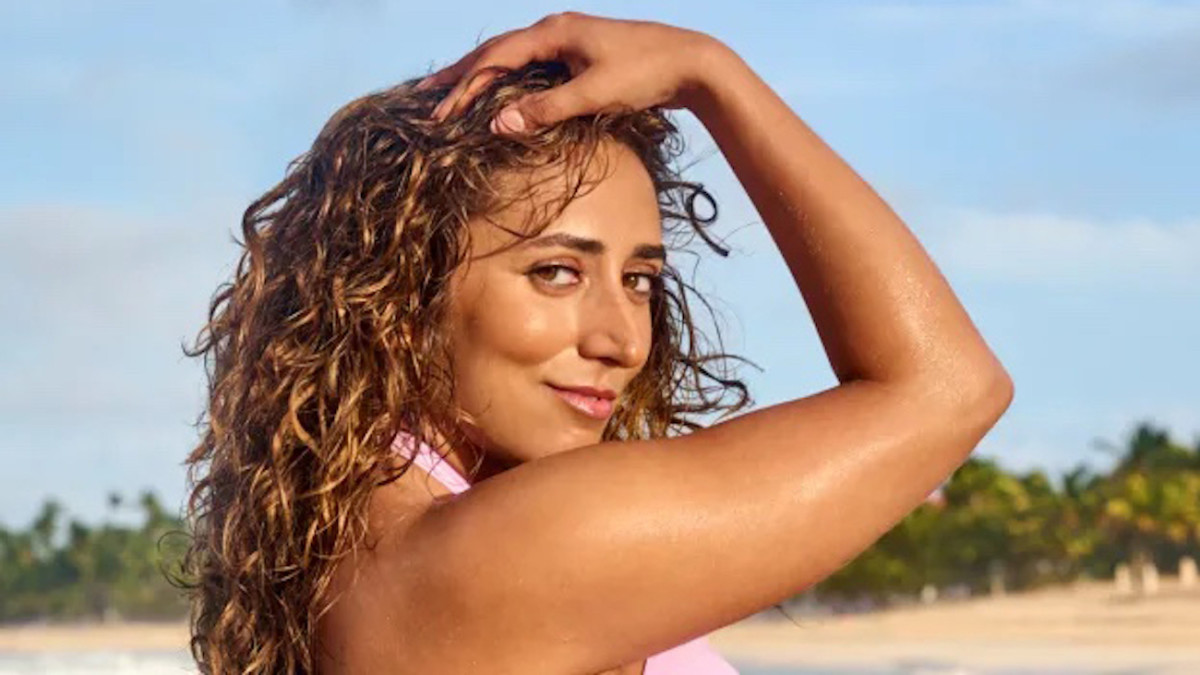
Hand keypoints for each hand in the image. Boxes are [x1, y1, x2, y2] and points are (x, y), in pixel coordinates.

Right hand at [417, 12, 721, 134]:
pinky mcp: (581, 54)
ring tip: (454, 91)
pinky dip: (510, 78)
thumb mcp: (593, 94)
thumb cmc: (644, 74)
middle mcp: (556, 29)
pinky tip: (503, 91)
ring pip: (514, 57)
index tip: (439, 110)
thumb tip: (497, 123)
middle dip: (461, 75)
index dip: (464, 86)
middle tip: (427, 94)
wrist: (691, 62)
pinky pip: (533, 64)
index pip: (495, 59)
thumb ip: (545, 109)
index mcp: (553, 32)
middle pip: (497, 52)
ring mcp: (569, 40)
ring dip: (483, 75)